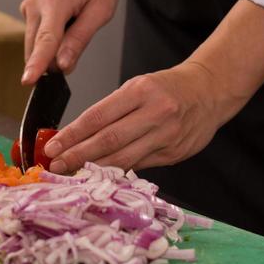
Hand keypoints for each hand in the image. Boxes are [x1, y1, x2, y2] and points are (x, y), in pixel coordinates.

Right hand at [21, 0, 122, 82]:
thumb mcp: (101, 8)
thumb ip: (80, 38)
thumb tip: (64, 65)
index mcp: (56, 3)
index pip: (44, 42)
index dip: (37, 65)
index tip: (27, 81)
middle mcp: (36, 4)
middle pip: (36, 48)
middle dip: (51, 62)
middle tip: (75, 56)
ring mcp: (29, 5)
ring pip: (34, 42)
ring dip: (51, 48)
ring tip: (75, 26)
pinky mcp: (29, 6)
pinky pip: (36, 32)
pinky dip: (48, 38)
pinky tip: (67, 22)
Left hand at [41, 61, 241, 172]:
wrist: (210, 91)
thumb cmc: (168, 87)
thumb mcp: (139, 86)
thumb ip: (113, 111)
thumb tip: (79, 137)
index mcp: (141, 91)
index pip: (98, 116)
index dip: (72, 134)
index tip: (52, 146)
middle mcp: (155, 113)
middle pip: (109, 140)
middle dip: (78, 155)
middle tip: (55, 166)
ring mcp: (167, 136)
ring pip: (124, 158)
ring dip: (95, 169)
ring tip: (72, 174)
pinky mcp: (175, 153)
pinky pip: (141, 165)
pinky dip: (118, 172)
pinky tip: (101, 177)